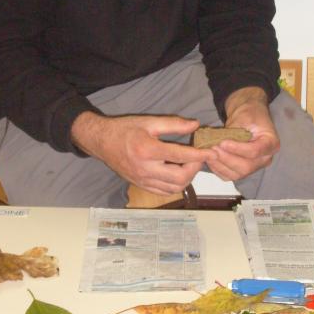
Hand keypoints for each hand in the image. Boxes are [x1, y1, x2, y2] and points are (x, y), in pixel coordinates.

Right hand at [70, 113, 216, 195]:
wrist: (101, 142)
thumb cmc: (124, 129)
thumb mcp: (149, 122)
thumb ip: (173, 124)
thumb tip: (195, 125)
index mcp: (147, 150)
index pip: (180, 156)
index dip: (199, 155)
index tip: (212, 152)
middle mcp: (145, 169)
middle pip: (180, 177)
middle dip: (195, 168)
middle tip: (199, 157)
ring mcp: (143, 180)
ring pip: (174, 188)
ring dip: (187, 178)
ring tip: (190, 164)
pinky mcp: (141, 185)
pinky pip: (164, 192)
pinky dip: (176, 185)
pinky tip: (178, 172)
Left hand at [206, 87, 279, 181]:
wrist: (248, 118)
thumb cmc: (249, 114)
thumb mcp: (245, 117)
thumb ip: (237, 131)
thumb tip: (221, 143)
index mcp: (271, 144)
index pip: (255, 151)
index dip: (237, 149)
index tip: (223, 142)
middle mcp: (265, 159)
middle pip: (246, 167)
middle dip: (227, 158)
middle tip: (214, 148)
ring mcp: (254, 167)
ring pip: (237, 174)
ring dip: (220, 164)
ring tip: (209, 153)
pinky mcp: (243, 170)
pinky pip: (230, 176)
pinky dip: (218, 169)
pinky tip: (210, 159)